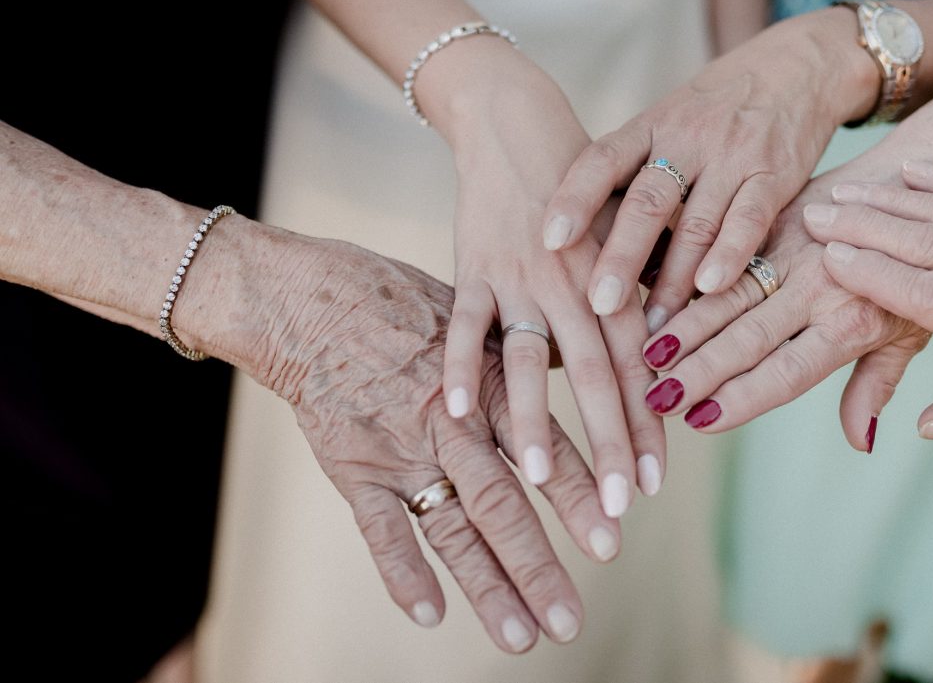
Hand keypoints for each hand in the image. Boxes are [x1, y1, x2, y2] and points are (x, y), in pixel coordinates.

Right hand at [235, 229, 622, 652]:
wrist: (314, 299)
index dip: (579, 497)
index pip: (545, 449)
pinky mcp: (354, 466)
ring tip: (522, 636)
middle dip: (539, 564)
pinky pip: (379, 528)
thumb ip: (527, 358)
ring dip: (486, 583)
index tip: (614, 541)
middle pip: (502, 501)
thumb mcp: (479, 316)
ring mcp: (401, 448)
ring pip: (449, 524)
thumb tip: (582, 370)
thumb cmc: (405, 303)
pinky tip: (431, 613)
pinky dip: (402, 572)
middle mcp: (451, 421)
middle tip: (571, 619)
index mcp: (489, 382)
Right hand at [433, 50, 661, 511]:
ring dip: (534, 417)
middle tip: (614, 509)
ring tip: (537, 476)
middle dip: (606, 444)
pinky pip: (467, 321)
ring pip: (533, 357)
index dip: (646, 428)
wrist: (519, 126)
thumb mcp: (620, 242)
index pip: (638, 369)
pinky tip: (455, 410)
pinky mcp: (475, 265)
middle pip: (597, 377)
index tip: (650, 486)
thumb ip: (633, 303)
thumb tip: (659, 369)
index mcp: (615, 286)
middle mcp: (577, 288)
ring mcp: (524, 278)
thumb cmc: (582, 191)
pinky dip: (462, 362)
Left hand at [541, 9, 876, 333]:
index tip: (548, 242)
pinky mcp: (774, 173)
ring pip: (695, 223)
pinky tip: (710, 290)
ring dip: (673, 279)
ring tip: (653, 326)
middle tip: (599, 305)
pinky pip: (747, 220)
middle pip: (646, 202)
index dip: (573, 200)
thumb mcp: (670, 122)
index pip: (601, 160)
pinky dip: (728, 256)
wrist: (799, 65)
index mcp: (650, 126)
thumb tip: (587, 243)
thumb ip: (636, 171)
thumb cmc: (719, 108)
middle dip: (619, 257)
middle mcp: (686, 138)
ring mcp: (732, 155)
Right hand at [637, 174, 929, 451]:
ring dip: (683, 325)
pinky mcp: (776, 218)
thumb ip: (876, 385)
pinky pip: (724, 251)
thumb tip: (862, 444)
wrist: (916, 183)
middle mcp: (819, 287)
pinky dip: (687, 275)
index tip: (698, 421)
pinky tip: (651, 293)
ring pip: (727, 292)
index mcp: (851, 323)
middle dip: (698, 368)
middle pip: (748, 335)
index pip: (788, 371)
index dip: (742, 398)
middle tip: (653, 395)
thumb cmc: (917, 271)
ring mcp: (794, 249)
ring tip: (643, 352)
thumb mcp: (911, 334)